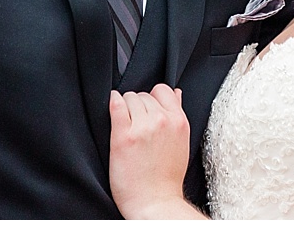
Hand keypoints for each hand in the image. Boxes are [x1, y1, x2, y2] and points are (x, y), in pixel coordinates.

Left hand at [108, 84, 196, 218]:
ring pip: (129, 98)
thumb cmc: (166, 178)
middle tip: (135, 123)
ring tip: (126, 125)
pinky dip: (112, 102)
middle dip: (138, 105)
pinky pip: (116, 105)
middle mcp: (162, 121)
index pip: (163, 90)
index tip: (147, 109)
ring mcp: (142, 127)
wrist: (154, 203)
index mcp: (179, 122)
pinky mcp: (123, 136)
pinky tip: (112, 107)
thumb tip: (177, 93)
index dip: (153, 97)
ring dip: (125, 107)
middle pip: (143, 94)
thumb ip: (177, 115)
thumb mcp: (181, 142)